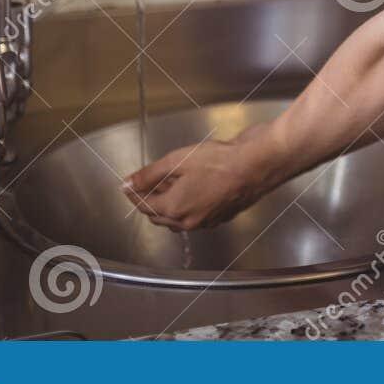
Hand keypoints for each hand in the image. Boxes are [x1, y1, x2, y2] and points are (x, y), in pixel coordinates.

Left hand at [121, 129, 274, 231]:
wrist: (256, 165)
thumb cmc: (220, 161)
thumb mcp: (178, 161)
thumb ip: (149, 174)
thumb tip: (128, 183)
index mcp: (173, 208)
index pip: (144, 205)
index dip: (134, 192)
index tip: (130, 183)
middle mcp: (188, 221)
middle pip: (159, 215)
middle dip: (151, 200)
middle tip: (149, 181)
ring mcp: (206, 222)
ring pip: (178, 218)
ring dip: (170, 204)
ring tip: (171, 182)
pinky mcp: (221, 217)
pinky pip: (196, 216)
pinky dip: (188, 205)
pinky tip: (194, 188)